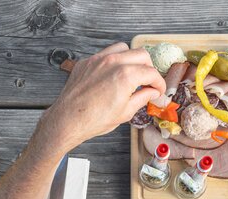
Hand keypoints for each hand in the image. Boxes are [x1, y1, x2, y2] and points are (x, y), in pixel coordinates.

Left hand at [44, 42, 165, 148]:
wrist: (68, 120)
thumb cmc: (93, 120)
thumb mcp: (125, 112)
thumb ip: (142, 98)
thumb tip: (152, 92)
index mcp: (125, 76)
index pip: (151, 73)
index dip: (159, 83)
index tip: (159, 90)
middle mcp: (113, 62)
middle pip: (142, 55)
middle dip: (149, 68)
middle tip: (148, 82)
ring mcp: (98, 60)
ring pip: (124, 48)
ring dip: (132, 59)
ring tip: (132, 74)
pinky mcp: (87, 61)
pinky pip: (106, 53)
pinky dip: (115, 60)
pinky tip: (114, 73)